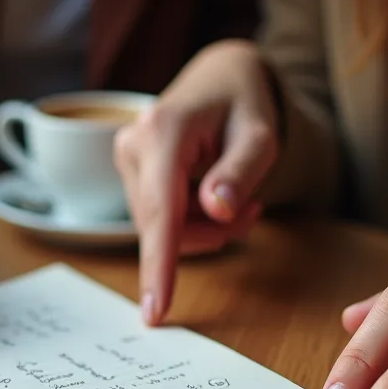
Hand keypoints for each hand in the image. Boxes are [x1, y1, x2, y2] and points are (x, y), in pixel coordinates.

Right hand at [114, 39, 279, 324]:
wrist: (221, 78)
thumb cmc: (244, 104)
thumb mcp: (261, 135)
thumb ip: (241, 173)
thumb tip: (216, 209)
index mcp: (163, 132)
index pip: (161, 212)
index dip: (159, 265)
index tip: (155, 311)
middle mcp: (133, 146)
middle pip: (164, 227)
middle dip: (210, 234)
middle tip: (252, 213)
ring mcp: (126, 160)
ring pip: (161, 229)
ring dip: (204, 229)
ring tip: (238, 201)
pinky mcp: (130, 174)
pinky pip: (159, 220)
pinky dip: (191, 221)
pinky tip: (214, 198)